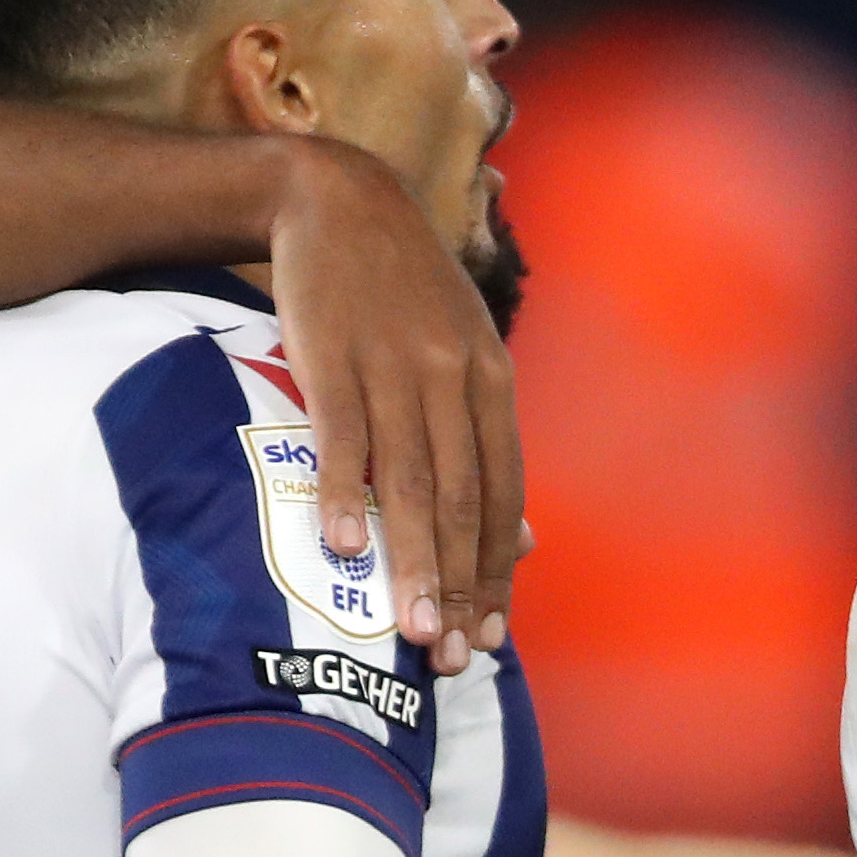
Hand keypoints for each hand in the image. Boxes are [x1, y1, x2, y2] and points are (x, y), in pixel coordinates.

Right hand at [267, 140, 524, 675]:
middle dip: (459, 585)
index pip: (501, 496)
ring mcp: (393, 368)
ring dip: (412, 561)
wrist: (335, 197)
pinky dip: (342, 493)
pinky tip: (343, 547)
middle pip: (461, 500)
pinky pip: (341, 436)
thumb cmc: (401, 292)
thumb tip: (524, 540)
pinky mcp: (332, 357)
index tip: (489, 638)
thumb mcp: (464, 353)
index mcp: (491, 383)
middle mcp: (452, 379)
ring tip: (410, 629)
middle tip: (451, 658)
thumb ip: (487, 444)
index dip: (495, 571)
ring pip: (409, 482)